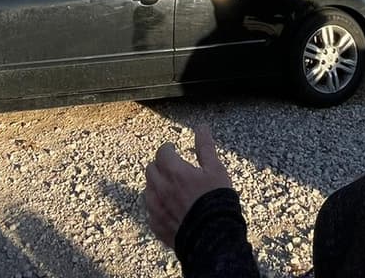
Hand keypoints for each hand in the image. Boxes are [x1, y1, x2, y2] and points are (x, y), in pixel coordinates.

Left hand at [145, 126, 233, 248]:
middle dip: (159, 165)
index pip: (162, 153)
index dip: (167, 149)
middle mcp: (160, 189)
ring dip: (155, 185)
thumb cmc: (216, 201)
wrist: (212, 237)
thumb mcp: (216, 170)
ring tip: (169, 187)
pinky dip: (156, 205)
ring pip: (147, 190)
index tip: (173, 149)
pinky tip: (168, 207)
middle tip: (171, 167)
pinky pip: (150, 211)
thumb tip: (201, 128)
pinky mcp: (156, 225)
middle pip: (150, 170)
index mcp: (174, 172)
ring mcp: (156, 209)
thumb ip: (205, 148)